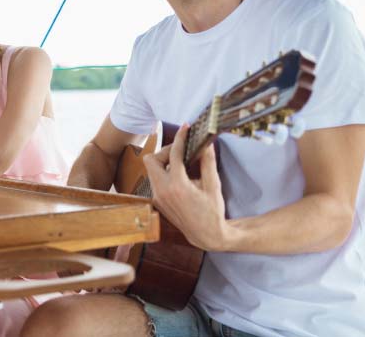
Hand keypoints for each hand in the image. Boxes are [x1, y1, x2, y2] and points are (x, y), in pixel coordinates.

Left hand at [142, 124, 228, 250]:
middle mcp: (163, 191)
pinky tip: (180, 177)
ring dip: (164, 163)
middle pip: (151, 159)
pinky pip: (155, 180)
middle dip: (165, 151)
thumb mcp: (213, 186)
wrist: (205, 235)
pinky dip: (164, 174)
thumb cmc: (212, 211)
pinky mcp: (157, 201)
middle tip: (182, 152)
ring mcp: (158, 197)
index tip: (185, 128)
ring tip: (182, 165)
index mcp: (178, 186)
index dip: (180, 138)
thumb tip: (207, 143)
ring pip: (151, 170)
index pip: (174, 154)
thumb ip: (208, 162)